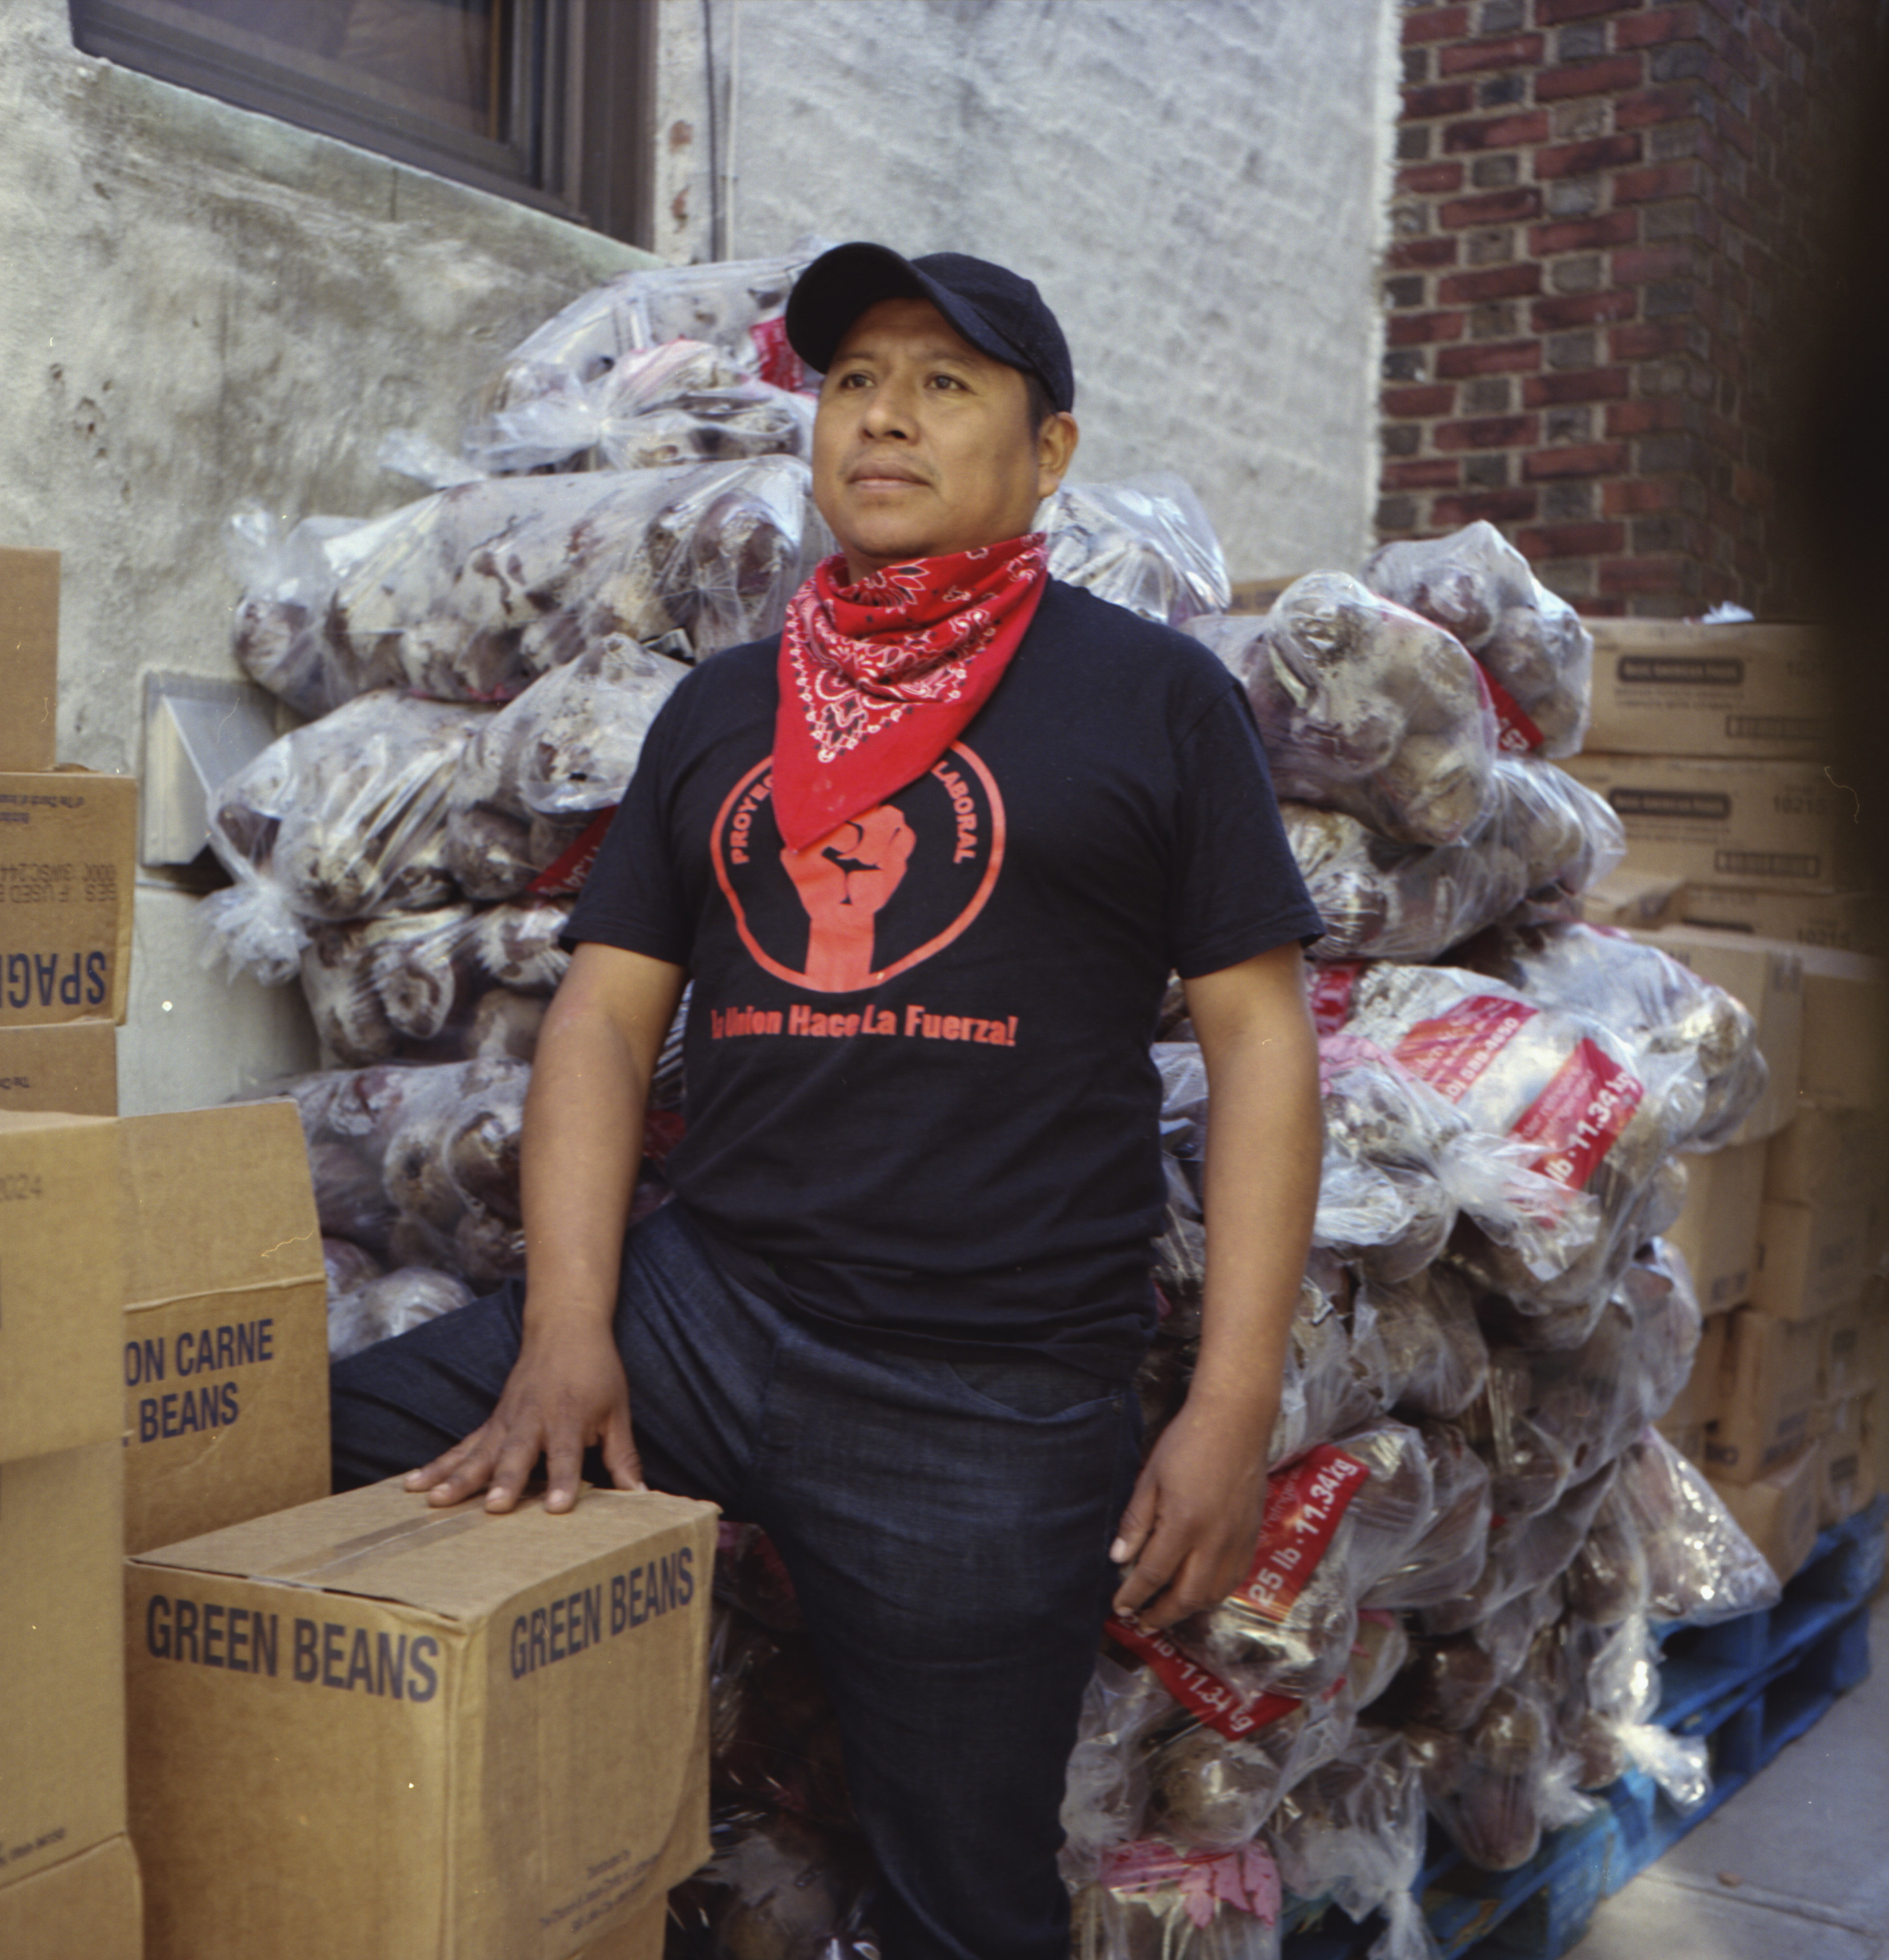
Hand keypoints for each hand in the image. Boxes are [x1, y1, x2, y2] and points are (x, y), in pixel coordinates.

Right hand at [403, 1312, 644, 1514]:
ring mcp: (507, 1421)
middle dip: (505, 1481)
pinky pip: (462, 1446)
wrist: (565, 1328)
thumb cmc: (596, 1372)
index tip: (558, 1508)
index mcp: (569, 1419)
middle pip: (517, 1454)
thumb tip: (640, 1497)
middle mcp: (533, 1421)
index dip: (565, 1481)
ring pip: (479, 1452)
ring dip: (458, 1477)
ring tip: (436, 1502)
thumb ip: (623, 1457)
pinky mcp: (492, 1422)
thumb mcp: (617, 1412)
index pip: (567, 1454)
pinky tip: (414, 1484)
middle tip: (493, 1507)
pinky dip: (438, 1464)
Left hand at [1109, 1391, 1268, 1630]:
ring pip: (1215, 1593)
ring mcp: (1238, 1540)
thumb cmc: (1188, 1442)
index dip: (1134, 1595)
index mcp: (1184, 1524)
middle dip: (1162, 1614)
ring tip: (1168, 1609)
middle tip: (1143, 1620)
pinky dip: (1215, 1592)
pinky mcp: (1252, 1535)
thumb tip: (1119, 1559)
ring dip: (1190, 1608)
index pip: (1154, 1574)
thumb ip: (1136, 1521)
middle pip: (1188, 1595)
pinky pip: (1235, 1578)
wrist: (1236, 1420)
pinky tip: (1200, 1589)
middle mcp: (1215, 1540)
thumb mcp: (1150, 1477)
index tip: (1120, 1607)